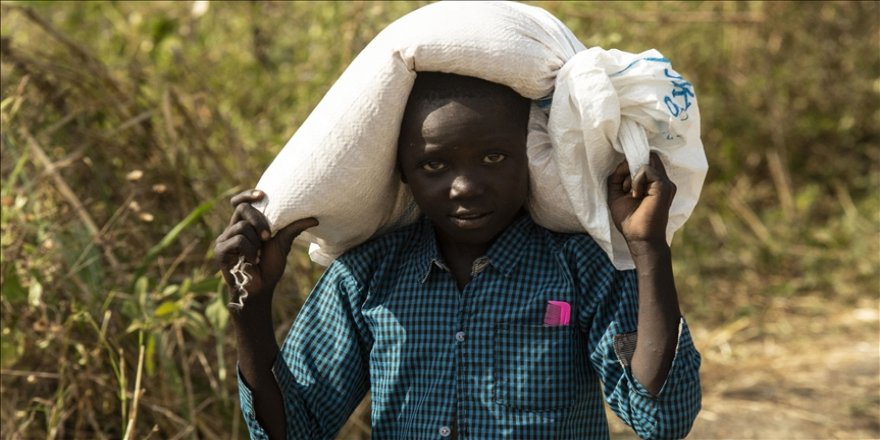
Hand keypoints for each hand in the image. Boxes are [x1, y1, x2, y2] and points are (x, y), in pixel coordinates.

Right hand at [215, 189, 317, 303]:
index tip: (263, 195)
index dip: (248, 195)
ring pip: (242, 227)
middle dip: (258, 220)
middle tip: (267, 237)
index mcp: (245, 225)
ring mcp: (224, 239)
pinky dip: (249, 250)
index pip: (241, 202)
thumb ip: (294, 228)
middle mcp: (232, 229)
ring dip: (255, 243)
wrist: (261, 288)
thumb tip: (316, 218)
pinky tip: (251, 261)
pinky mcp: (220, 250)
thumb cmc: (270, 266)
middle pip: (242, 208)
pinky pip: (237, 240)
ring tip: (257, 256)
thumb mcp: (283, 243)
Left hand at [607, 153, 675, 250]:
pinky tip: (635, 195)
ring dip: (632, 174)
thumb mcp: (617, 193)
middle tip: (626, 187)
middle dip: (630, 166)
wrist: (638, 238)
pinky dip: (635, 180)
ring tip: (631, 193)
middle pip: (649, 156)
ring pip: (647, 160)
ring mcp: (665, 183)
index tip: (624, 183)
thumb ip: (618, 177)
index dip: (631, 164)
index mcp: (654, 182)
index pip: (646, 159)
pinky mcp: (664, 186)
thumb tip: (622, 163)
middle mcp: (662, 181)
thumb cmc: (629, 219)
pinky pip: (646, 169)